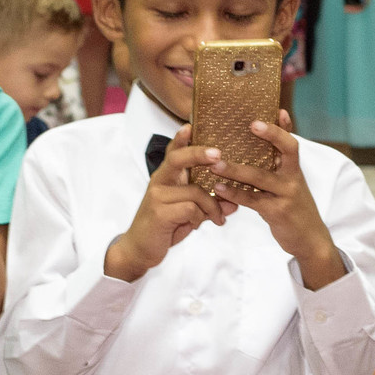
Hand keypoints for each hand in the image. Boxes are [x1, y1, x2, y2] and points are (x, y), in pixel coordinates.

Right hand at [105, 124, 231, 281]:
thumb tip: (234, 203)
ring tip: (219, 218)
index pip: (173, 152)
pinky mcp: (160, 212)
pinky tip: (204, 225)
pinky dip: (202, 218)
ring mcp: (157, 196)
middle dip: (199, 154)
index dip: (181, 139)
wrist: (140, 250)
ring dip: (213, 206)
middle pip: (179, 159)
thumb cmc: (164, 228)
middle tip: (219, 155)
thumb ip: (208, 204)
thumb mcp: (188, 213)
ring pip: (195, 192)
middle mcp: (159, 182)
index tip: (190, 125)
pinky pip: (191, 209)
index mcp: (166, 178)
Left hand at [205, 110, 342, 286]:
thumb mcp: (290, 184)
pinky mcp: (277, 212)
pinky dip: (234, 194)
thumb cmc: (294, 208)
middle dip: (271, 135)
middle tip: (251, 124)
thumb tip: (265, 144)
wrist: (310, 240)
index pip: (292, 142)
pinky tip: (218, 188)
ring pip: (261, 177)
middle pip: (287, 151)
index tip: (277, 109)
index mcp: (294, 169)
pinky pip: (253, 200)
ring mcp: (287, 194)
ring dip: (236, 169)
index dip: (284, 126)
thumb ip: (279, 165)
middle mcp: (294, 178)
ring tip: (215, 163)